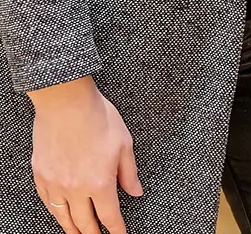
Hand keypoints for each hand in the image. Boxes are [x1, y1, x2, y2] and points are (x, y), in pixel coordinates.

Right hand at [30, 76, 140, 233]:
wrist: (66, 103)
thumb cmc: (98, 118)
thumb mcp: (124, 144)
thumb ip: (129, 172)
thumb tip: (135, 191)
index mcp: (99, 183)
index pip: (109, 215)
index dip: (116, 229)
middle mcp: (76, 189)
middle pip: (85, 223)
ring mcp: (55, 184)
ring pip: (63, 217)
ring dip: (73, 229)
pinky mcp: (41, 176)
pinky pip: (48, 202)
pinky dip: (56, 212)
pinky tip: (60, 214)